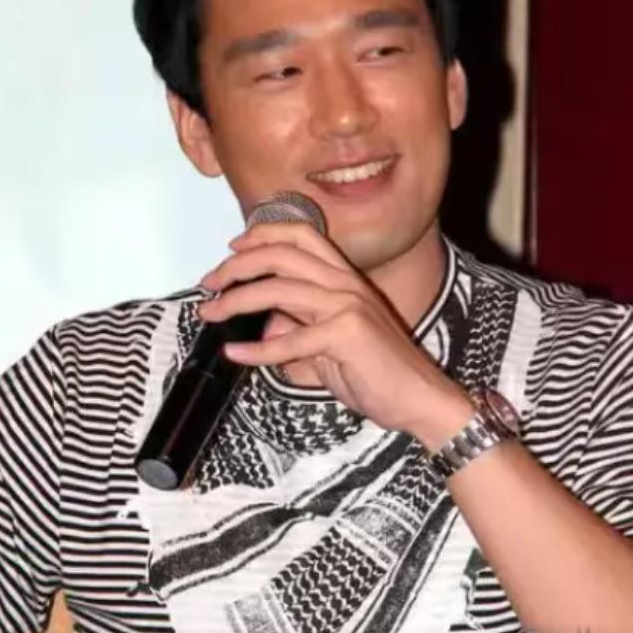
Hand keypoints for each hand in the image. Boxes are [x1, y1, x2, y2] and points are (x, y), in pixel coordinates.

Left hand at [198, 222, 472, 447]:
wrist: (420, 397)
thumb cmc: (379, 371)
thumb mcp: (330, 342)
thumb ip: (298, 326)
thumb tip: (263, 322)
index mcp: (345, 279)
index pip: (303, 236)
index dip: (264, 234)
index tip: (234, 248)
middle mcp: (346, 284)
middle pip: (282, 254)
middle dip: (238, 264)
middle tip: (211, 281)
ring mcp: (348, 306)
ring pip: (279, 289)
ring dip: (237, 299)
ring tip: (212, 312)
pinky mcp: (346, 334)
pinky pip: (290, 340)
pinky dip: (257, 349)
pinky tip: (236, 353)